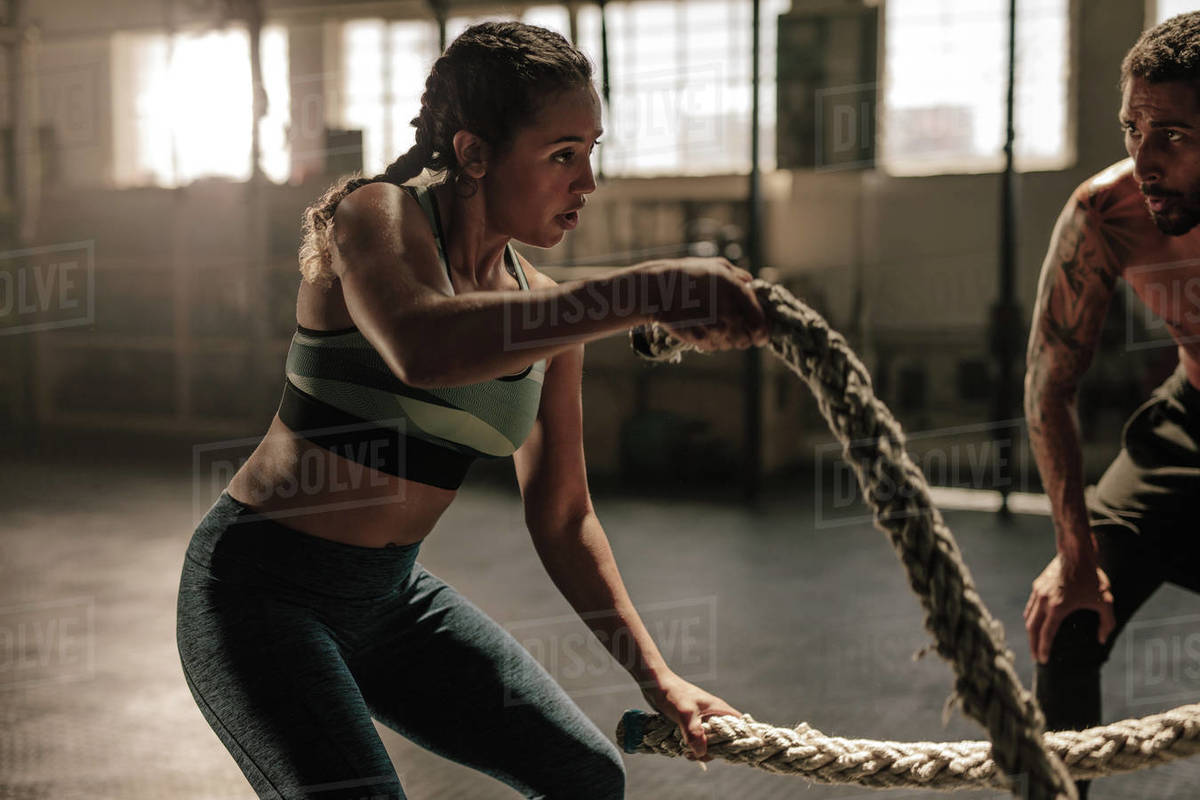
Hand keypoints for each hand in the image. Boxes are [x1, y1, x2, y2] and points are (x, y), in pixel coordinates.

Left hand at [640, 672, 739, 760]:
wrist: (654, 684)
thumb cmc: (672, 693)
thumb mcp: (684, 713)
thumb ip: (694, 732)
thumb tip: (702, 753)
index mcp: (717, 709)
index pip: (739, 725)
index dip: (741, 738)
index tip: (732, 752)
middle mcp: (712, 714)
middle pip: (725, 737)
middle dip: (716, 750)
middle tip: (701, 756)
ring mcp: (702, 719)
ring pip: (710, 740)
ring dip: (702, 750)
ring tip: (688, 754)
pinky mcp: (691, 723)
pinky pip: (698, 738)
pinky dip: (693, 746)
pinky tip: (683, 750)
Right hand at [643, 258, 768, 351]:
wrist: (657, 289)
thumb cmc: (687, 274)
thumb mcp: (716, 266)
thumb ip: (738, 276)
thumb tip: (751, 282)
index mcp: (737, 292)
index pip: (760, 323)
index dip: (764, 332)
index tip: (761, 335)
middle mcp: (728, 312)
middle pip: (747, 340)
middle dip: (744, 337)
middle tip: (735, 330)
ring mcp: (713, 328)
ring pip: (730, 345)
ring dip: (727, 339)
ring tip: (714, 324)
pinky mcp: (700, 339)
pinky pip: (714, 347)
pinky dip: (712, 341)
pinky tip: (702, 327)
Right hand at [1023, 553, 1115, 663]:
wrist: (1075, 553)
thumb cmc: (1092, 577)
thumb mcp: (1105, 601)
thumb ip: (1107, 623)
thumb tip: (1102, 639)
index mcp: (1057, 608)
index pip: (1046, 634)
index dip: (1043, 649)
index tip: (1042, 660)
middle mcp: (1043, 601)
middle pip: (1032, 628)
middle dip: (1033, 645)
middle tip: (1035, 657)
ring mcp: (1038, 593)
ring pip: (1028, 617)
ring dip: (1031, 632)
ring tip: (1035, 641)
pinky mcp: (1037, 586)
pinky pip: (1031, 606)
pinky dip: (1031, 618)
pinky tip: (1036, 622)